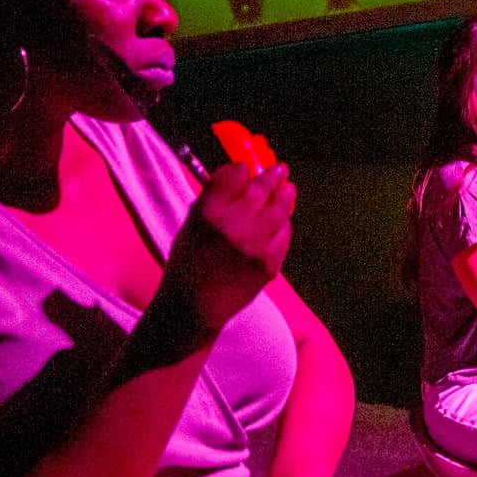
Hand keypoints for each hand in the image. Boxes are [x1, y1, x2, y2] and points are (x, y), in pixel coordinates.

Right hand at [163, 162, 294, 330]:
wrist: (194, 307)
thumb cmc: (188, 263)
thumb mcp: (191, 223)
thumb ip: (213, 198)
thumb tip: (239, 177)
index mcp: (208, 213)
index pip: (234, 175)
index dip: (241, 170)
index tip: (245, 169)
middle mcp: (232, 226)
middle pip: (260, 188)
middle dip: (272, 175)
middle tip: (279, 170)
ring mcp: (254, 246)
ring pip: (278, 210)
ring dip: (285, 196)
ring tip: (288, 189)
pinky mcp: (268, 264)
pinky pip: (283, 235)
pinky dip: (283, 224)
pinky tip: (282, 220)